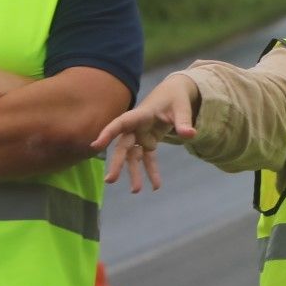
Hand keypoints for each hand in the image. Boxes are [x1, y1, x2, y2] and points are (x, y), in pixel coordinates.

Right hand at [91, 73, 198, 192]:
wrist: (174, 94)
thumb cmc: (175, 97)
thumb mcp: (182, 106)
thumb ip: (184, 121)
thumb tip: (190, 135)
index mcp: (141, 114)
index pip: (121, 123)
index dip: (108, 133)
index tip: (95, 146)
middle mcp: (137, 127)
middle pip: (124, 145)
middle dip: (117, 163)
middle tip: (110, 181)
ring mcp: (141, 135)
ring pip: (133, 156)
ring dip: (134, 172)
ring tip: (136, 191)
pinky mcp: (148, 142)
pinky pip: (148, 159)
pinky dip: (152, 171)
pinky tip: (156, 186)